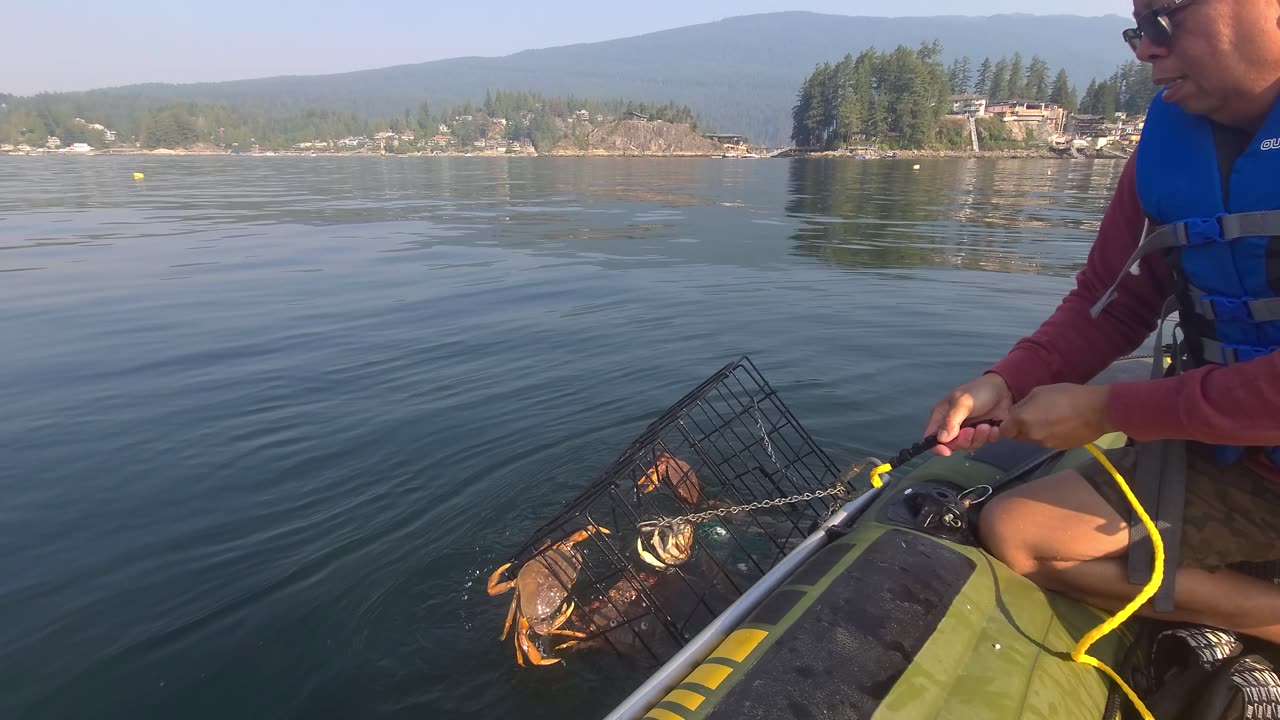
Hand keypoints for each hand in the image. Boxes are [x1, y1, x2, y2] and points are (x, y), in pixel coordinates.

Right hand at [925, 373, 1013, 456]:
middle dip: (964, 440)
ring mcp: (967, 431)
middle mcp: (952, 426)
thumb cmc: (979, 391)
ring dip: (978, 438)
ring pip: (968, 446)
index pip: (931, 437)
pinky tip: (994, 427)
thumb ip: (951, 421)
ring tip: (986, 425)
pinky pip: (982, 443)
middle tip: (972, 430)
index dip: (937, 447)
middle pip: (951, 445)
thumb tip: (941, 439)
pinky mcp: (981, 434)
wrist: (1005, 389)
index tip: (947, 450)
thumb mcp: (962, 402)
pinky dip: (989, 437)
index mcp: (942, 416)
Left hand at [1000, 383, 1114, 449]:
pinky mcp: (1058, 449)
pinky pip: (1046, 442)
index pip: (1004, 430)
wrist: (1097, 411)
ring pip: (1031, 440)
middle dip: (1020, 427)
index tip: (1016, 416)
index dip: (1008, 424)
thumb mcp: (1039, 392)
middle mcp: (1031, 436)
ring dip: (1034, 432)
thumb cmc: (1067, 396)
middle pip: (1017, 436)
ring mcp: (1045, 444)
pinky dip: (1048, 436)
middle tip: (1034, 415)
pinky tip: (1060, 425)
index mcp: (1023, 420)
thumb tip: (1015, 413)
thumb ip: (1022, 405)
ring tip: (1049, 418)